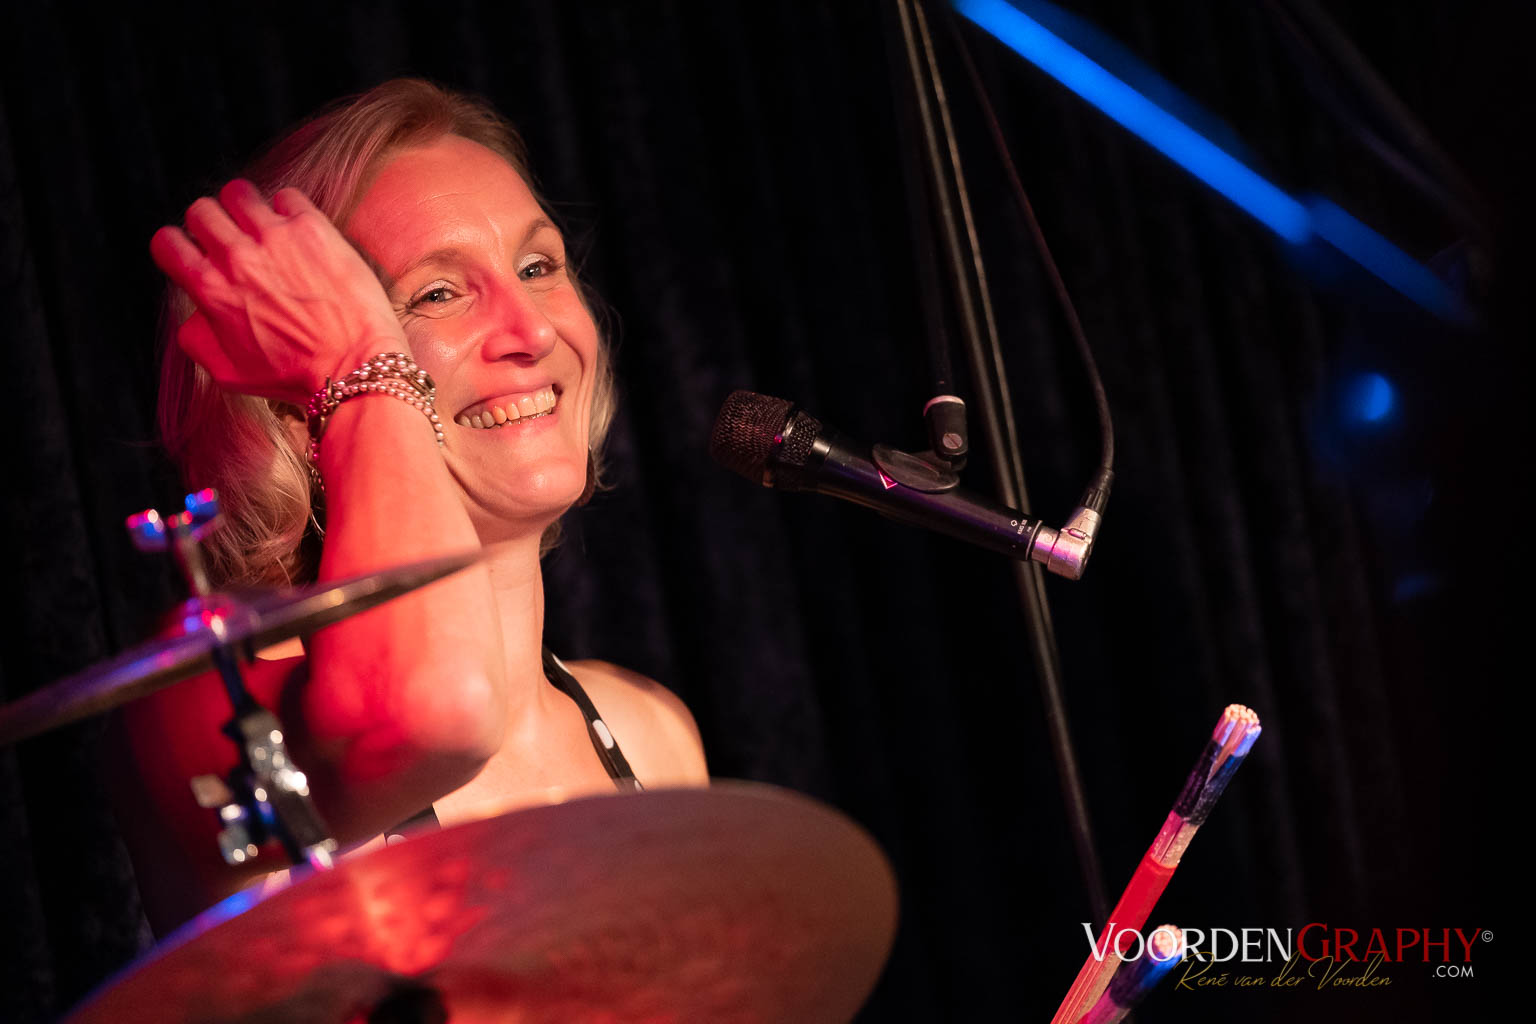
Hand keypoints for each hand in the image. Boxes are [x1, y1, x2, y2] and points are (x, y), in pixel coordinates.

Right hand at [151, 180, 405, 404]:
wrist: (355, 367)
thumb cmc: (297, 377)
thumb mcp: (229, 374)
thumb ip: (197, 339)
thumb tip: (193, 313)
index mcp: (211, 291)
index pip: (166, 242)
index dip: (178, 246)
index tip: (194, 253)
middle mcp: (238, 258)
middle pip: (201, 211)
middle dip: (211, 225)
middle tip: (231, 242)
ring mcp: (276, 238)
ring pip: (238, 193)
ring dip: (244, 208)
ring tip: (261, 228)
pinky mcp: (314, 229)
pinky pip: (287, 196)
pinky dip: (288, 209)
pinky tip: (299, 232)